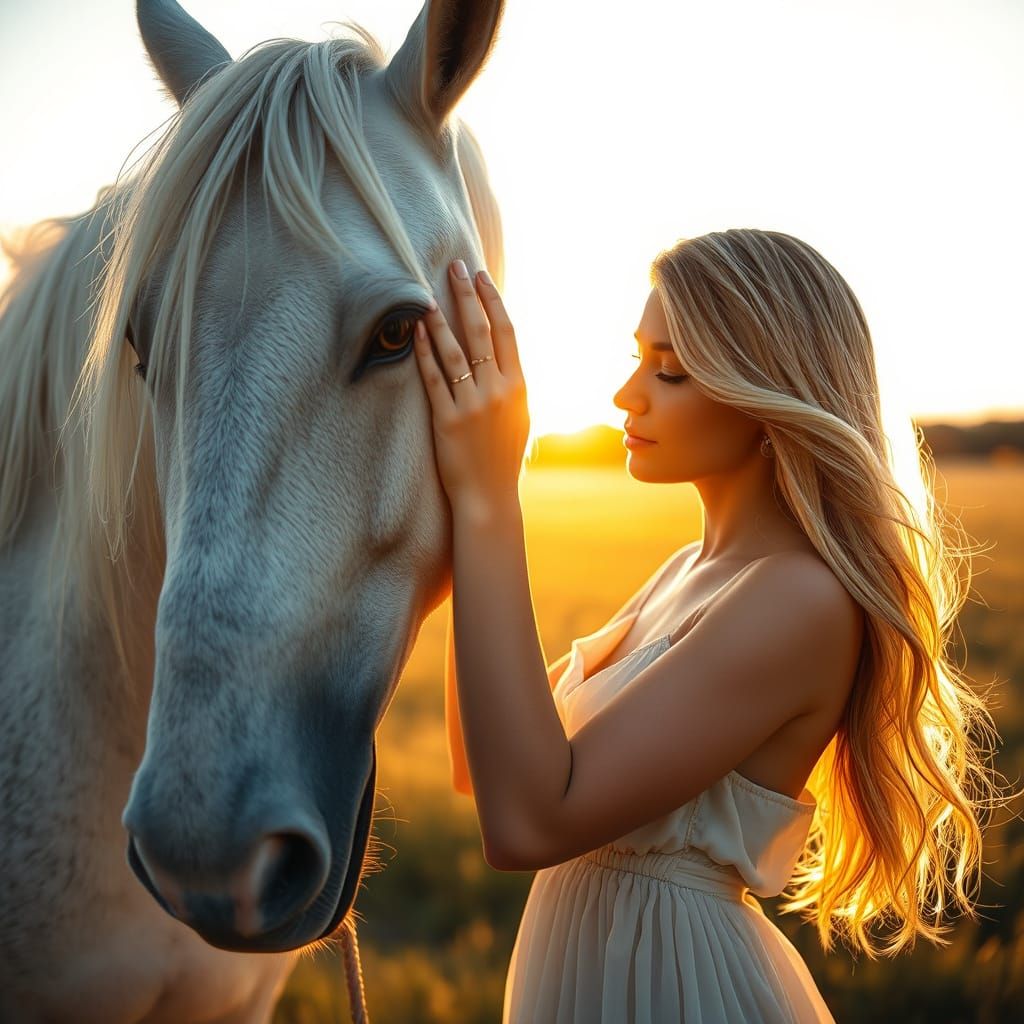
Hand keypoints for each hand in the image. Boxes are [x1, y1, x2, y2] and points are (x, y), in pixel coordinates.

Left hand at [414, 259, 529, 515]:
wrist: (490, 497)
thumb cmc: (503, 456)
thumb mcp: (519, 416)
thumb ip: (511, 383)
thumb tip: (501, 352)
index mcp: (519, 386)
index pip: (506, 331)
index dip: (493, 299)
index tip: (481, 275)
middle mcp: (498, 391)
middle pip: (481, 331)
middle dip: (467, 295)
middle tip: (455, 267)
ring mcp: (473, 405)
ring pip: (454, 350)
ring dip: (439, 319)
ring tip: (427, 295)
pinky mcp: (448, 420)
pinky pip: (433, 378)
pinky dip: (424, 352)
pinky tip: (414, 332)